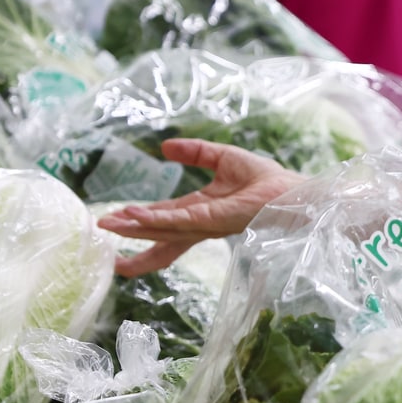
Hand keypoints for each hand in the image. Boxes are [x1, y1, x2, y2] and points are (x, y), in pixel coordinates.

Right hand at [95, 139, 304, 275]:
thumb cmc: (268, 181)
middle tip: (107, 255)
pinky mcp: (214, 220)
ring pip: (162, 230)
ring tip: (109, 226)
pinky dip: (155, 220)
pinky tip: (134, 216)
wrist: (294, 193)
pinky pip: (179, 221)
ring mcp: (205, 224)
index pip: (164, 220)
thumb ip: (195, 153)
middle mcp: (200, 223)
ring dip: (135, 228)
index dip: (139, 223)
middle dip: (133, 244)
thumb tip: (164, 147)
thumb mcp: (224, 159)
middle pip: (160, 237)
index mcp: (200, 211)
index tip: (115, 223)